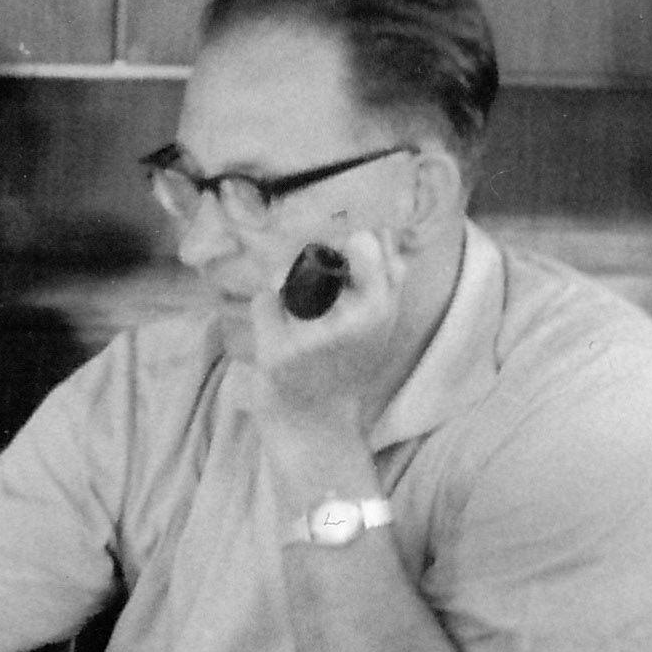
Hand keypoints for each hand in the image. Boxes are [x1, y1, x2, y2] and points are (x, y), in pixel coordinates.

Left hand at [244, 221, 412, 419]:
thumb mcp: (382, 324)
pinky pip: (262, 301)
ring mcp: (310, 337)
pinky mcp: (275, 352)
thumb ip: (388, 278)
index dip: (346, 237)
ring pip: (283, 273)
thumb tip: (380, 228)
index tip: (339, 250)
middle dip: (307, 257)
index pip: (365, 240)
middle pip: (316, 252)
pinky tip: (277, 328)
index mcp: (380, 309)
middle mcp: (349, 321)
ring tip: (294, 309)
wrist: (316, 424)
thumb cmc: (349, 364)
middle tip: (309, 281)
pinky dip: (266, 309)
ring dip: (283, 284)